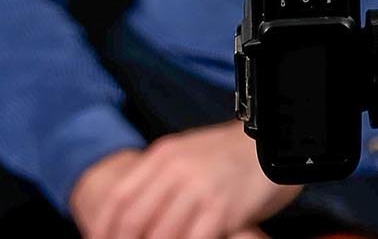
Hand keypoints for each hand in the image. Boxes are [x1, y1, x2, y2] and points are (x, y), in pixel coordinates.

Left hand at [70, 122, 299, 238]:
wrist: (274, 147)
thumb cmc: (229, 158)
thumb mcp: (188, 156)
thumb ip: (160, 179)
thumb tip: (130, 215)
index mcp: (163, 155)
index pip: (118, 198)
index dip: (102, 228)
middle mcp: (177, 170)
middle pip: (134, 220)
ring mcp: (200, 189)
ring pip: (160, 235)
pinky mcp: (222, 209)